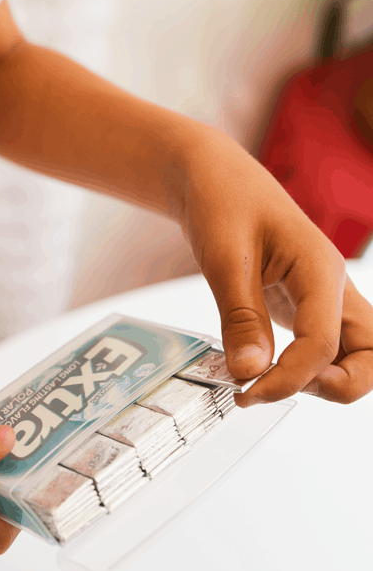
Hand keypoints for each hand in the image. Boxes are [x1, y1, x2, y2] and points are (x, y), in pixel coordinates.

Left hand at [179, 125, 372, 404]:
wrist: (214, 178)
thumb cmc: (222, 202)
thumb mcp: (223, 258)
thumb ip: (240, 318)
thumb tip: (249, 373)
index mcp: (319, 270)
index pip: (325, 344)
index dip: (289, 379)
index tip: (247, 392)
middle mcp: (334, 286)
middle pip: (372, 357)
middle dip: (334, 386)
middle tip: (274, 387)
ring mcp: (325, 297)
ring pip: (358, 355)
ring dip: (326, 381)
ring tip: (270, 382)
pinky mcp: (309, 306)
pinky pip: (328, 347)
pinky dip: (308, 368)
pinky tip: (266, 369)